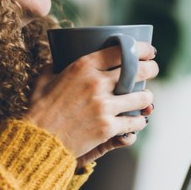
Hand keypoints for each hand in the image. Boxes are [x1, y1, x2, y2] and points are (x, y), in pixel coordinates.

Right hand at [24, 42, 157, 168]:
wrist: (38, 141)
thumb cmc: (39, 110)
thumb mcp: (43, 80)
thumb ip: (54, 66)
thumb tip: (56, 58)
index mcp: (83, 66)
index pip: (121, 50)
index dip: (141, 49)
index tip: (148, 51)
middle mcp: (97, 83)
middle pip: (138, 70)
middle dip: (150, 68)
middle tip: (152, 69)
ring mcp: (104, 106)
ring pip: (141, 97)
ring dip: (146, 98)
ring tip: (146, 98)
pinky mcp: (108, 127)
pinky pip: (135, 122)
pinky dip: (138, 121)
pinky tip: (138, 120)